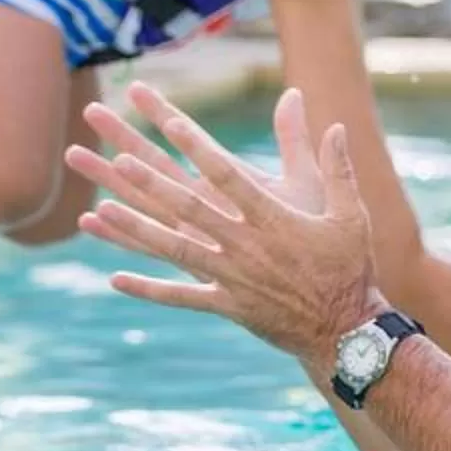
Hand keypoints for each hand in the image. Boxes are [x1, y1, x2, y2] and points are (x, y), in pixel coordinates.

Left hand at [68, 84, 382, 363]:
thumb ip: (337, 167)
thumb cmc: (349, 267)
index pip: (225, 172)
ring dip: (136, 228)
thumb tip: (335, 124)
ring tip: (102, 208)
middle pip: (187, 205)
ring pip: (174, 248)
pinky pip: (181, 297)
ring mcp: (232, 276)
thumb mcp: (349, 213)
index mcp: (271, 217)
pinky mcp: (227, 305)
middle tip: (116, 157)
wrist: (345, 331)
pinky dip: (148, 288)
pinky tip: (115, 279)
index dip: (195, 144)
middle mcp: (244, 244)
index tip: (168, 120)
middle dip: (151, 180)